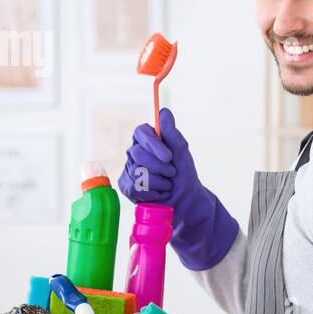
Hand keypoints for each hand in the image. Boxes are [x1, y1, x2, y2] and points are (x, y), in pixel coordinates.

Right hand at [118, 108, 238, 269]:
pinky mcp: (126, 186)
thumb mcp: (181, 152)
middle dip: (161, 167)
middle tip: (172, 173)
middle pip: (138, 153)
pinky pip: (136, 187)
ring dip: (160, 181)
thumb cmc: (184, 174)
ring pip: (138, 172)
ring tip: (167, 184)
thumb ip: (172, 132)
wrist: (186, 200)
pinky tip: (159, 193)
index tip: (169, 156)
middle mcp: (135, 152)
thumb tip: (164, 112)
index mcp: (147, 140)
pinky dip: (153, 192)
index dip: (153, 143)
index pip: (141, 132)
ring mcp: (129, 169)